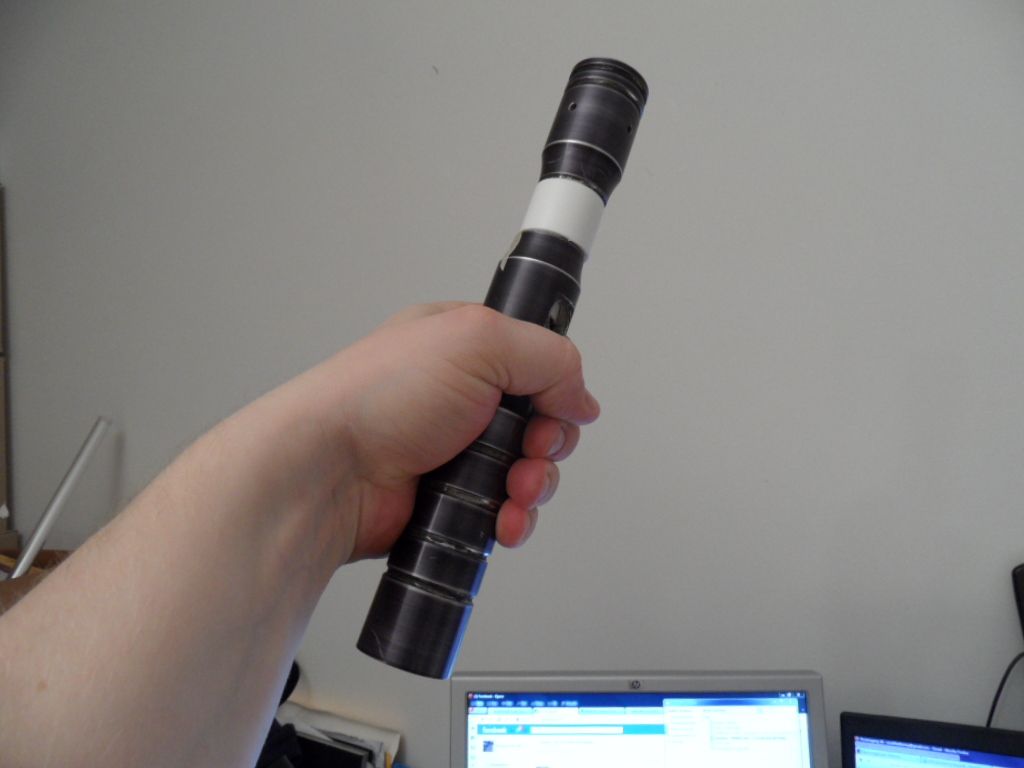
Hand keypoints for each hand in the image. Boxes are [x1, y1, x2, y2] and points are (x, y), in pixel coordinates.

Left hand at [307, 302, 599, 561]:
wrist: (329, 471)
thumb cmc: (377, 396)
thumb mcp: (479, 340)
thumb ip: (549, 357)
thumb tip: (580, 396)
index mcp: (464, 347)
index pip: (537, 364)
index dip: (555, 390)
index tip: (552, 406)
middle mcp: (461, 397)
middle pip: (540, 424)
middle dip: (547, 445)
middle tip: (527, 450)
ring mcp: (454, 451)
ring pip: (527, 473)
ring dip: (532, 487)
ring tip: (511, 491)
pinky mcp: (449, 498)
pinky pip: (503, 511)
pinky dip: (512, 519)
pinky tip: (502, 520)